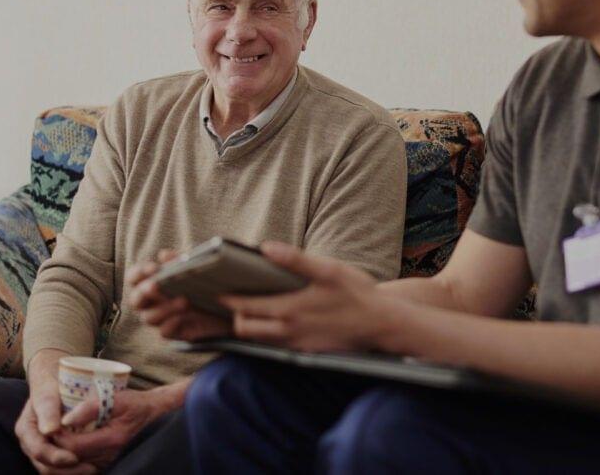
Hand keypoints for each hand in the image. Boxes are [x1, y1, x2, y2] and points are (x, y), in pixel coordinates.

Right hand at [15, 351, 95, 474]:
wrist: (54, 382)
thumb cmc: (50, 384)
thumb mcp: (47, 390)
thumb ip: (47, 407)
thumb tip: (49, 430)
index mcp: (26, 429)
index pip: (38, 451)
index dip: (56, 457)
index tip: (74, 457)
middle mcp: (31, 444)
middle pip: (46, 467)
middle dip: (68, 470)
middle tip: (91, 467)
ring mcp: (41, 451)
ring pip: (54, 472)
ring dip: (73, 473)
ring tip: (93, 468)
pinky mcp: (53, 454)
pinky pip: (62, 470)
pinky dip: (75, 470)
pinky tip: (91, 465)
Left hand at [52, 387, 170, 469]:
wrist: (154, 413)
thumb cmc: (134, 403)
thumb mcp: (114, 397)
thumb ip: (89, 407)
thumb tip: (65, 419)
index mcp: (112, 439)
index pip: (74, 446)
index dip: (58, 437)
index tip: (51, 424)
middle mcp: (110, 455)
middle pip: (72, 459)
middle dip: (56, 447)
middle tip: (48, 431)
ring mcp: (109, 462)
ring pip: (76, 467)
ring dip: (62, 455)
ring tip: (55, 439)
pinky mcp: (107, 464)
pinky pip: (83, 467)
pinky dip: (72, 459)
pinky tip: (66, 446)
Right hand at [127, 249, 230, 340]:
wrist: (228, 306)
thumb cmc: (203, 281)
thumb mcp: (193, 268)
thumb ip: (177, 261)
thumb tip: (163, 255)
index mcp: (151, 283)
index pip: (134, 278)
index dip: (138, 273)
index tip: (152, 268)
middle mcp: (151, 303)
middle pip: (136, 300)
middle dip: (144, 292)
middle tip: (156, 285)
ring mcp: (162, 319)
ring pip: (149, 317)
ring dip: (164, 308)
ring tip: (184, 300)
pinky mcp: (174, 332)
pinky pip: (165, 332)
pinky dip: (172, 324)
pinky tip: (184, 317)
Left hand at [221, 241, 397, 352]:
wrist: (383, 325)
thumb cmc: (358, 294)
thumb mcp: (328, 270)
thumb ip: (294, 260)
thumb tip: (265, 248)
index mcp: (290, 310)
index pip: (245, 308)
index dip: (228, 300)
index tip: (216, 291)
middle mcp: (289, 332)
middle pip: (245, 329)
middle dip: (234, 315)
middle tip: (231, 300)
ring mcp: (297, 345)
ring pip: (259, 340)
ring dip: (250, 326)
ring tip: (248, 309)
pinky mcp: (307, 353)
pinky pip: (276, 346)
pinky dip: (267, 335)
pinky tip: (274, 320)